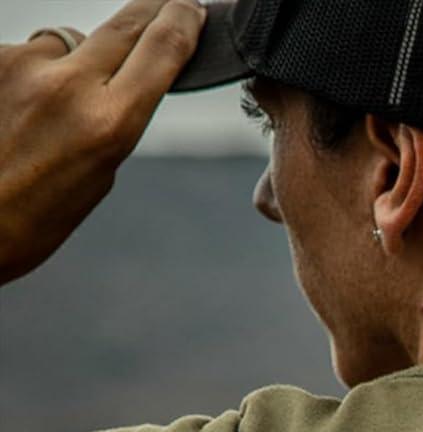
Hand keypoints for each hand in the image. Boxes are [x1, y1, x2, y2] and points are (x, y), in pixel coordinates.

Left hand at [0, 0, 205, 284]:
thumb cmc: (37, 216)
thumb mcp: (101, 174)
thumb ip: (116, 118)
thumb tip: (119, 74)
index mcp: (110, 122)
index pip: (160, 49)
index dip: (183, 22)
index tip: (193, 10)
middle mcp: (69, 84)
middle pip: (123, 26)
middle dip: (149, 15)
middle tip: (166, 8)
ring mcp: (24, 64)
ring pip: (69, 40)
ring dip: (75, 58)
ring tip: (58, 106)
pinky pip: (31, 53)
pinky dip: (36, 73)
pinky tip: (24, 109)